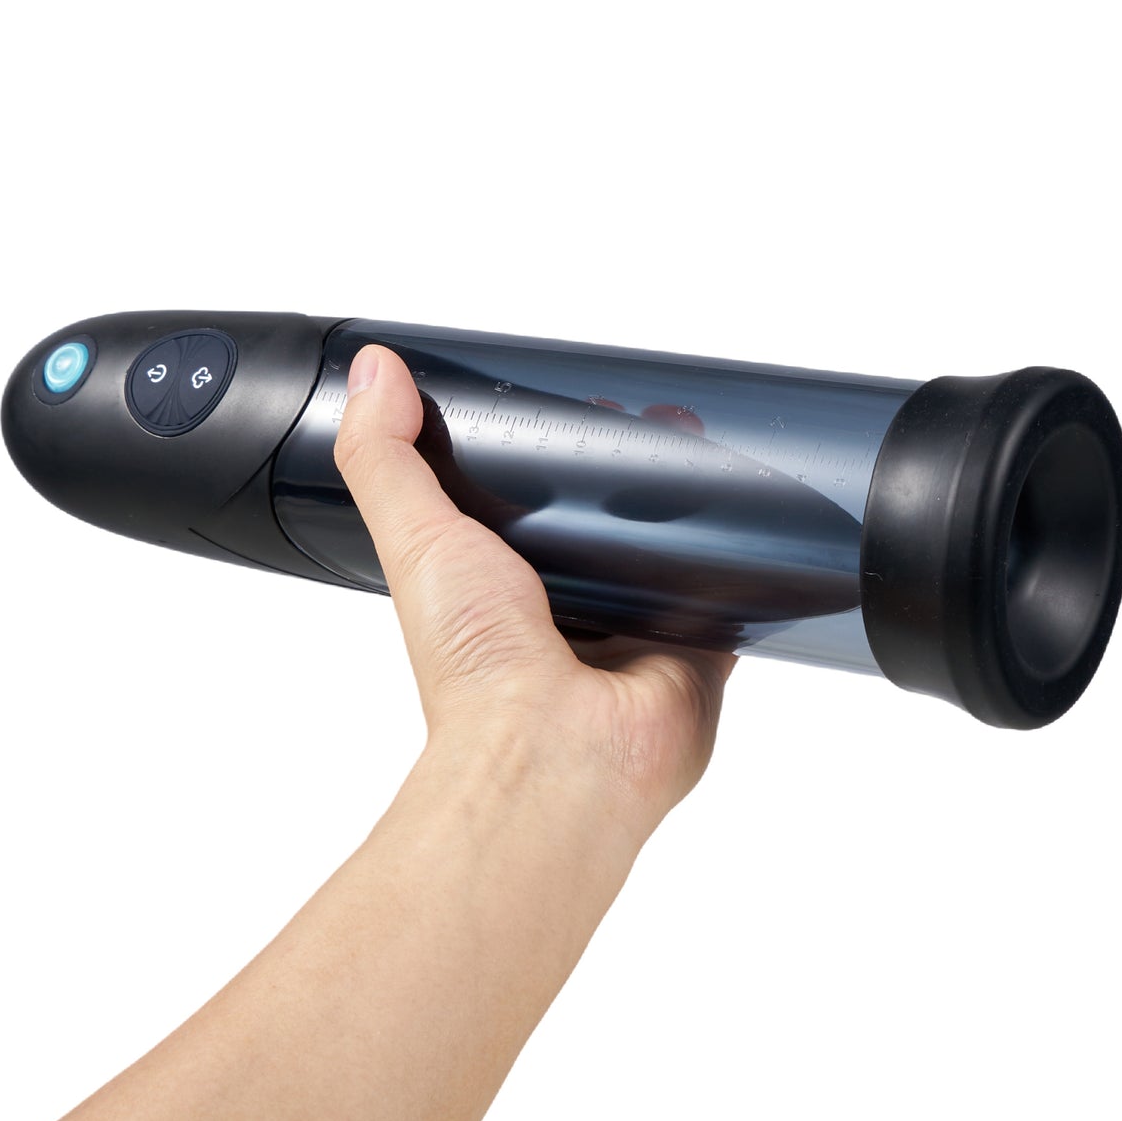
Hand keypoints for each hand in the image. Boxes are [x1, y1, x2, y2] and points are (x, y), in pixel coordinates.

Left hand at [334, 344, 735, 835]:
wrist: (555, 749)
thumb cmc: (478, 666)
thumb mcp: (415, 537)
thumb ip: (384, 455)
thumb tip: (373, 372)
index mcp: (502, 582)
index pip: (528, 500)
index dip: (550, 451)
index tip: (572, 403)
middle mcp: (570, 607)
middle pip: (606, 521)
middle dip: (629, 470)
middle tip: (649, 415)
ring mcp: (636, 629)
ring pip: (670, 553)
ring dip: (686, 509)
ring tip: (700, 443)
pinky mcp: (697, 651)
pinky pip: (731, 597)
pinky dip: (742, 564)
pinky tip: (749, 521)